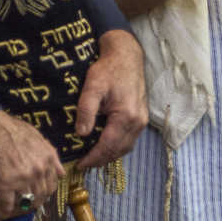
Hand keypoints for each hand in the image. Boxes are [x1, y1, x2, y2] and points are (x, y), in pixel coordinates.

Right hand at [0, 110, 64, 219]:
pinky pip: (7, 205)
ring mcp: (22, 179)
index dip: (45, 192)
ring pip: (27, 203)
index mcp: (47, 158)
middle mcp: (38, 170)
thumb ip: (50, 155)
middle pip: (41, 196)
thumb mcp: (36, 136)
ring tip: (12, 210)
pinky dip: (2, 212)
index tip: (38, 195)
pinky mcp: (4, 185)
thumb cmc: (8, 129)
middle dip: (33, 203)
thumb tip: (60, 172)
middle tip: (25, 205)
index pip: (52, 184)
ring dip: (19, 209)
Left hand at [74, 29, 147, 169]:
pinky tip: (105, 145)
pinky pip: (129, 139)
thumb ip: (86, 110)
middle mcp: (138, 122)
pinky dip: (117, 147)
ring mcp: (142, 121)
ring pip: (126, 147)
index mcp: (126, 116)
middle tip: (84, 164)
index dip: (93, 158)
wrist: (127, 56)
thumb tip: (81, 134)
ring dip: (110, 155)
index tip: (80, 164)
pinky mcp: (141, 118)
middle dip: (101, 160)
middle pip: (119, 151)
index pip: (108, 146)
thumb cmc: (109, 69)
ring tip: (93, 158)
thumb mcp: (93, 86)